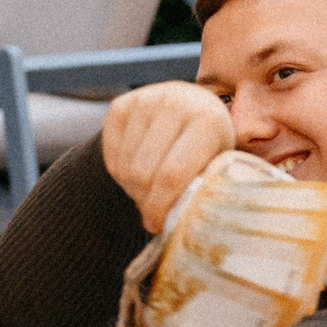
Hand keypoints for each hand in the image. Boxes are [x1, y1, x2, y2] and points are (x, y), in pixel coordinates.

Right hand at [103, 81, 235, 233]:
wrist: (192, 105)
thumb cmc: (207, 143)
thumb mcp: (217, 163)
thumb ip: (201, 190)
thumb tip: (172, 226)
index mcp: (207, 121)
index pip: (171, 175)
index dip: (159, 206)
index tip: (155, 225)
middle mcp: (174, 103)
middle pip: (142, 172)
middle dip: (144, 199)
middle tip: (152, 209)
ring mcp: (144, 100)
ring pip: (124, 166)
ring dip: (131, 187)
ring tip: (148, 188)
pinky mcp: (121, 104)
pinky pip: (110, 153)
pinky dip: (119, 171)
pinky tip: (136, 169)